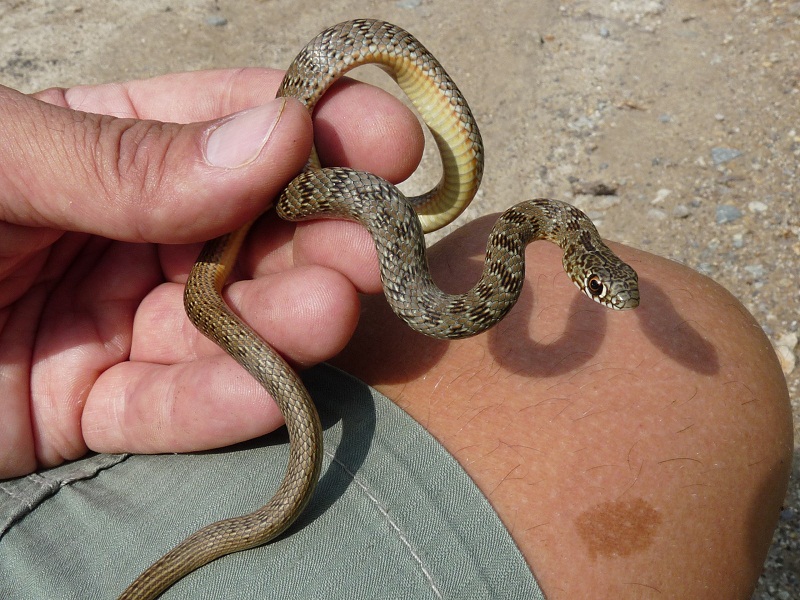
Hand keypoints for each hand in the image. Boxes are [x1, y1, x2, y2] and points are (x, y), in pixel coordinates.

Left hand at [0, 68, 422, 477]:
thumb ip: (124, 158)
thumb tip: (276, 132)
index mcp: (109, 148)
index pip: (232, 129)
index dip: (314, 129)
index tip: (389, 141)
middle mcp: (131, 232)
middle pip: (252, 231)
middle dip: (320, 235)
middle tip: (375, 244)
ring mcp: (117, 322)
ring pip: (225, 322)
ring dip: (285, 320)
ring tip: (331, 310)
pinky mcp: (91, 408)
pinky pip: (168, 406)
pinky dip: (221, 401)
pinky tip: (272, 386)